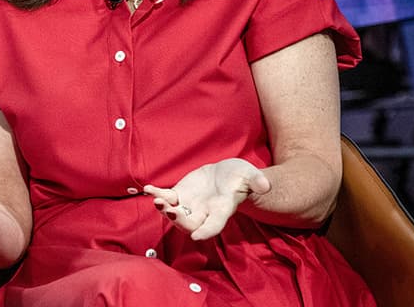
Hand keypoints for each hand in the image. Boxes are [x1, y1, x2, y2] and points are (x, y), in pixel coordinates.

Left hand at [143, 158, 270, 240]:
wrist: (227, 175)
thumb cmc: (241, 177)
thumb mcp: (251, 175)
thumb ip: (257, 181)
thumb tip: (265, 185)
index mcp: (222, 210)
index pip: (214, 225)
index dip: (207, 231)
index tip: (197, 237)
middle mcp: (204, 212)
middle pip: (190, 223)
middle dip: (178, 220)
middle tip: (169, 210)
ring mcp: (190, 205)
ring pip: (175, 213)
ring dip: (164, 209)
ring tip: (156, 200)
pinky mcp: (180, 195)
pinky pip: (166, 198)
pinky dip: (157, 194)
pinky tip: (148, 189)